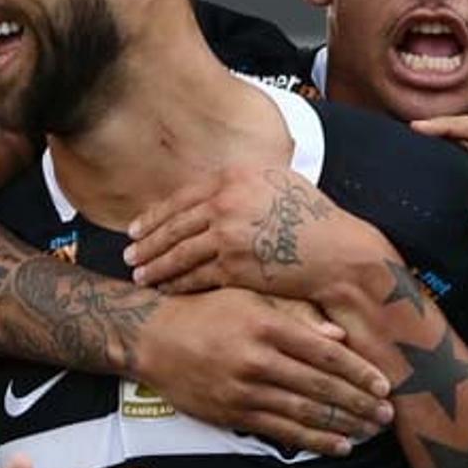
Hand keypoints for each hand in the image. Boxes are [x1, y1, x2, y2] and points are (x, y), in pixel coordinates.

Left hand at [126, 165, 394, 298]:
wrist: (339, 254)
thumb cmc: (314, 221)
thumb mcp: (279, 184)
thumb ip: (244, 184)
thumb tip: (216, 187)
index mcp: (236, 177)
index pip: (183, 197)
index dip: (155, 215)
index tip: (136, 227)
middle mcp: (227, 201)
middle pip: (174, 225)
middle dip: (147, 243)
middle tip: (128, 255)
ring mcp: (229, 235)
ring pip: (179, 253)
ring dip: (155, 267)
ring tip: (139, 276)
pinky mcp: (234, 267)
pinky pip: (196, 277)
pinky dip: (176, 285)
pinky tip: (164, 290)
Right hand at [133, 288, 393, 455]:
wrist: (153, 338)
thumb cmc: (207, 310)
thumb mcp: (250, 298)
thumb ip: (297, 315)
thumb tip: (341, 338)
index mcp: (266, 325)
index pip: (325, 353)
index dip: (359, 371)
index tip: (384, 385)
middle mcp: (257, 359)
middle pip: (320, 387)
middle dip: (359, 403)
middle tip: (387, 414)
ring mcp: (243, 390)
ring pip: (304, 414)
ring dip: (343, 425)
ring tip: (370, 432)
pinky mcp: (232, 414)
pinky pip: (281, 432)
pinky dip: (313, 440)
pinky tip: (338, 445)